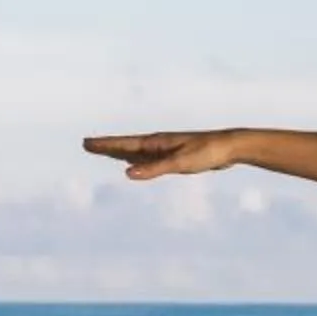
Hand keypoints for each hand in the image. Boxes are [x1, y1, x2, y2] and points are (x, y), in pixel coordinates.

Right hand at [83, 129, 240, 179]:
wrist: (230, 147)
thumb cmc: (206, 152)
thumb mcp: (179, 163)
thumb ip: (154, 168)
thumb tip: (127, 173)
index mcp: (156, 142)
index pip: (124, 144)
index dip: (105, 145)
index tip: (87, 143)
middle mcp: (158, 144)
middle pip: (126, 145)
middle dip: (106, 146)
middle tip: (86, 145)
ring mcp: (166, 149)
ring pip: (136, 151)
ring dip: (118, 152)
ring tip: (103, 152)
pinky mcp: (175, 157)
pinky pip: (147, 158)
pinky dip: (135, 160)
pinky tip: (133, 164)